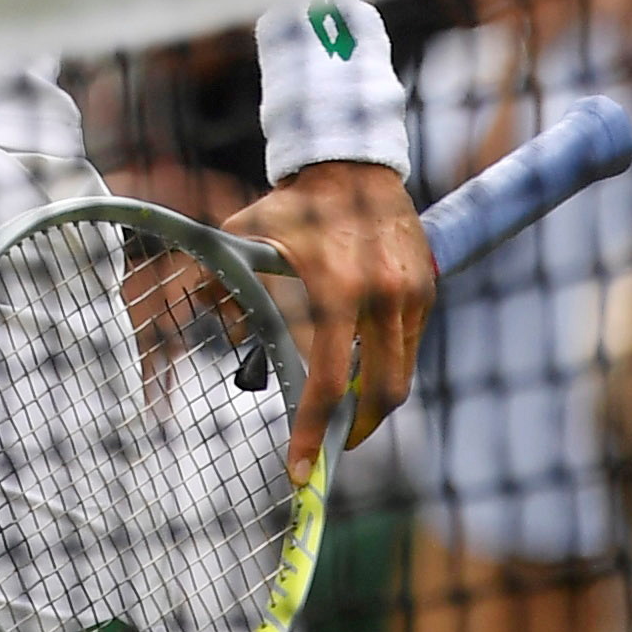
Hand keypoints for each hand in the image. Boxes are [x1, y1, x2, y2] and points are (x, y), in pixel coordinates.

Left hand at [226, 157, 435, 460]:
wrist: (349, 162)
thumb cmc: (291, 206)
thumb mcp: (245, 238)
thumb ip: (219, 285)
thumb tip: (203, 332)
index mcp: (334, 289)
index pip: (328, 380)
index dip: (311, 431)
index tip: (300, 470)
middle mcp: (380, 295)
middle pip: (381, 394)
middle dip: (356, 431)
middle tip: (332, 446)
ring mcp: (410, 294)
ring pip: (401, 375)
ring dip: (375, 403)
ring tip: (348, 413)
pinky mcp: (427, 289)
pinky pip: (411, 346)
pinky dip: (389, 365)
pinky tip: (366, 365)